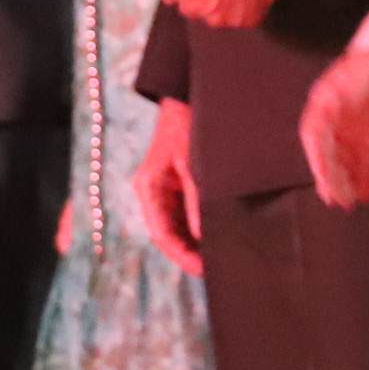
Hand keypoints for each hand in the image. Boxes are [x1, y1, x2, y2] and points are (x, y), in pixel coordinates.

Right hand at [137, 100, 204, 273]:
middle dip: (189, 253)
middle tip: (216, 270)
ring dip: (195, 243)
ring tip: (220, 258)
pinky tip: (217, 237)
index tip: (203, 270)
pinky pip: (185, 214)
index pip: (161, 234)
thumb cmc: (189, 126)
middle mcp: (153, 192)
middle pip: (168, 234)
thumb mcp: (194, 164)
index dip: (181, 256)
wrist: (189, 99)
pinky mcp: (177, 184)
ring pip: (177, 227)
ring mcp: (165, 189)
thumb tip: (202, 237)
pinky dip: (199, 227)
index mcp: (148, 188)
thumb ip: (197, 201)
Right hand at [299, 46, 368, 209]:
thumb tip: (330, 118)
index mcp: (322, 105)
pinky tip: (364, 194)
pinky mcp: (367, 139)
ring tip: (348, 202)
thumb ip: (342, 95)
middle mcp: (332, 122)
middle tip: (337, 198)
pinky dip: (362, 178)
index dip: (319, 159)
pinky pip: (361, 161)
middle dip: (331, 177)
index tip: (324, 177)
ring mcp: (349, 131)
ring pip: (344, 162)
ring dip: (345, 182)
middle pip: (328, 154)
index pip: (315, 137)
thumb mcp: (355, 75)